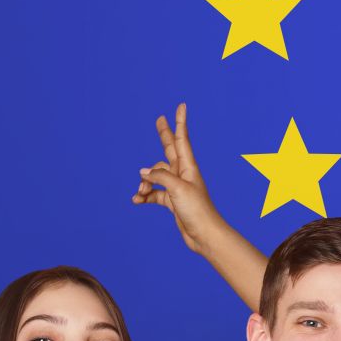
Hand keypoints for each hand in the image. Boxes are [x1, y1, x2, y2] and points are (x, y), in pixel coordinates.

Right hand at [134, 103, 223, 253]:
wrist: (203, 234)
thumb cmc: (196, 209)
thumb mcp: (177, 189)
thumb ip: (159, 177)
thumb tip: (143, 172)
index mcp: (188, 167)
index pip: (182, 140)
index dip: (180, 123)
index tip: (181, 106)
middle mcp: (183, 174)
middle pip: (169, 150)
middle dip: (164, 135)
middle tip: (159, 119)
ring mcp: (177, 187)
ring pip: (155, 176)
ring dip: (145, 183)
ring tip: (140, 193)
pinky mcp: (172, 201)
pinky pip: (154, 193)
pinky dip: (145, 195)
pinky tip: (137, 200)